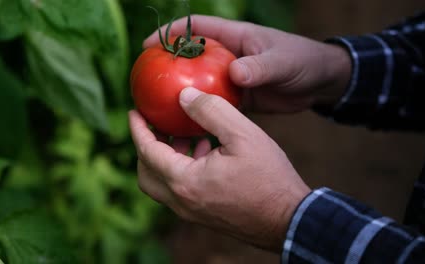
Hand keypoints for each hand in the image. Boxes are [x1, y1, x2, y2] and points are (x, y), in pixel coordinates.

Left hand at [129, 87, 310, 250]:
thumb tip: (184, 95)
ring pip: (163, 184)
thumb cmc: (269, 178)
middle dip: (147, 146)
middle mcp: (182, 201)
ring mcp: (192, 212)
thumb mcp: (243, 135)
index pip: (147, 151)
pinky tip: (205, 151)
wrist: (290, 219)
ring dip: (167, 157)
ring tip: (185, 133)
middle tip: (157, 124)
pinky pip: (181, 191)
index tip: (135, 110)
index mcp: (185, 182)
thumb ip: (210, 111)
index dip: (138, 128)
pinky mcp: (204, 215)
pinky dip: (182, 169)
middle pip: (147, 172)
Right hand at [144, 15, 351, 113]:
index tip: (148, 46)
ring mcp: (231, 78)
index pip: (195, 29)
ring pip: (199, 83)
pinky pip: (214, 103)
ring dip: (182, 93)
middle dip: (168, 67)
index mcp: (234, 38)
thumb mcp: (282, 62)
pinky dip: (201, 111)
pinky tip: (187, 124)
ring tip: (159, 108)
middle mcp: (228, 56)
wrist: (319, 82)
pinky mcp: (238, 97)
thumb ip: (260, 67)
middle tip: (146, 83)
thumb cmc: (303, 60)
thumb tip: (235, 74)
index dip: (170, 34)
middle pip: (190, 58)